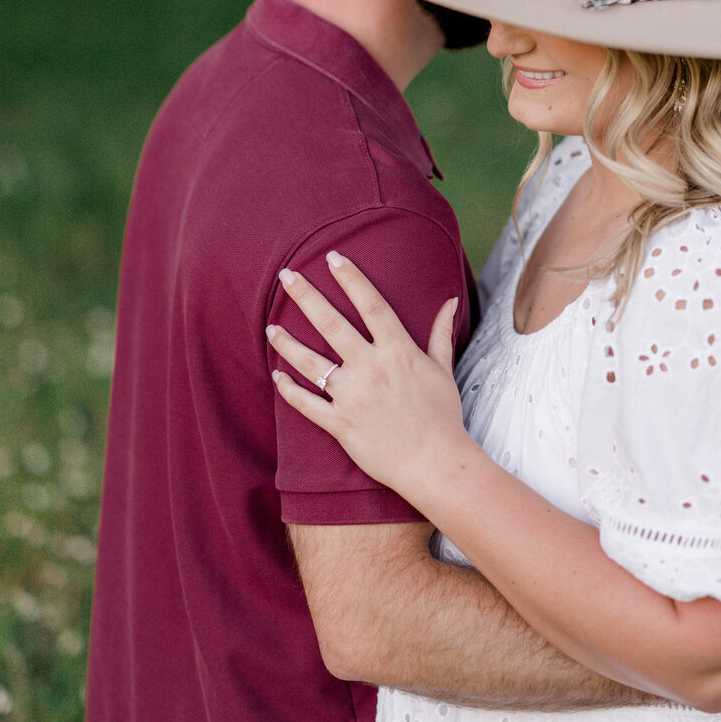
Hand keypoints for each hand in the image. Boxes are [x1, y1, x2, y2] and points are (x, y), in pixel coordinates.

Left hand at [269, 251, 468, 500]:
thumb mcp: (443, 370)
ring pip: (311, 362)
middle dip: (306, 296)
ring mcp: (353, 397)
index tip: (333, 257)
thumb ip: (440, 333)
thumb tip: (449, 300)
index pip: (371, 304)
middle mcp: (372, 368)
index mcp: (398, 351)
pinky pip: (307, 404)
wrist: (436, 464)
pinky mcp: (341, 424)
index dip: (351, 278)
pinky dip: (289, 390)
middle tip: (286, 275)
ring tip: (270, 326)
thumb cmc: (443, 416)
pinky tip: (276, 375)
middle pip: (332, 323)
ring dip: (287, 343)